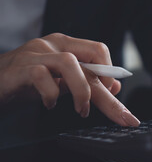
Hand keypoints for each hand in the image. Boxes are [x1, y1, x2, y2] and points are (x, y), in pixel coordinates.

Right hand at [0, 33, 139, 125]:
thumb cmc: (25, 81)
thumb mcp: (60, 81)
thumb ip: (86, 82)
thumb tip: (115, 86)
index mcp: (65, 45)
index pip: (98, 50)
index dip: (110, 72)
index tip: (114, 94)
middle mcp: (52, 44)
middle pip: (89, 62)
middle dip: (108, 94)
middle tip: (122, 118)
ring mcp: (34, 54)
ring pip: (70, 63)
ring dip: (82, 91)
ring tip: (81, 110)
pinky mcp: (18, 69)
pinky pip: (41, 76)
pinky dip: (51, 94)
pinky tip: (50, 104)